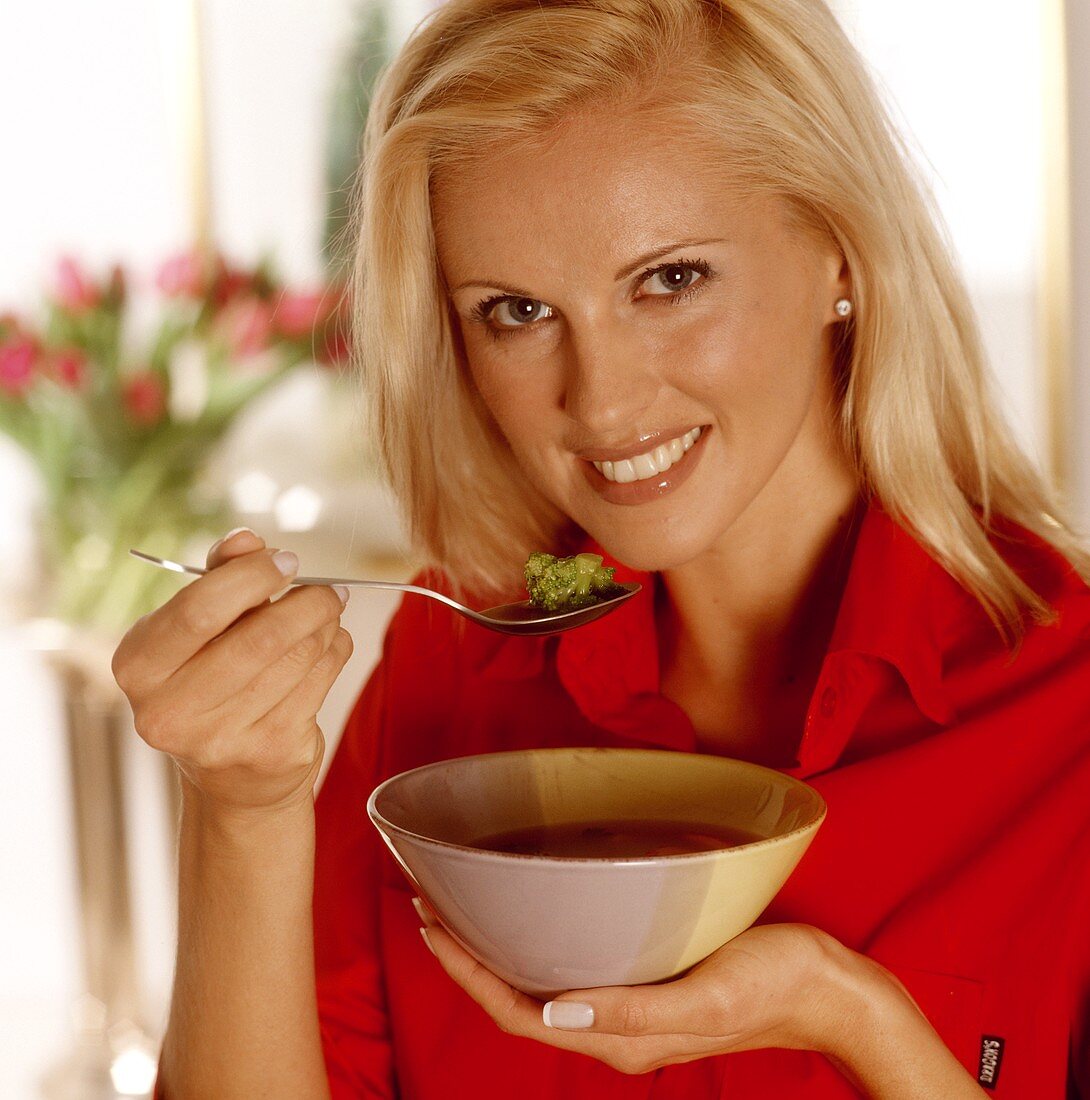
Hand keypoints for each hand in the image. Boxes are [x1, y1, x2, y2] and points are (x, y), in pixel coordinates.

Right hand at [112, 527, 353, 812]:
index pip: (199, 610)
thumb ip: (220, 576)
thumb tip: (245, 538)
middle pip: (260, 638)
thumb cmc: (211, 677)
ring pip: (298, 658)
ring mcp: (220, 740)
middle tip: (330, 589)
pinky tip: (329, 645)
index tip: (287, 560)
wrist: (231, 776)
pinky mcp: (270, 753)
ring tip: (328, 614)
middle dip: (307, 603)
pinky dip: (335, 652)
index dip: (252, 576)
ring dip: (326, 626)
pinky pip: (320, 682)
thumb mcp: (199, 627)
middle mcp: (168, 711)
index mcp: (138, 666)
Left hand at [417, 904, 856, 1074]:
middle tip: (432, 904)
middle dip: (468, 957)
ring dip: (498, 948)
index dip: (467, 973)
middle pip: (518, 999)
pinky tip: (534, 913)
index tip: (430, 926)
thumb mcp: (705, 997)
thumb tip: (554, 1011)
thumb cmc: (772, 984)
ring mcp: (628, 1005)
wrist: (826, 988)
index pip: (517, 1013)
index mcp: (619, 1039)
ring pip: (542, 982)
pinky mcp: (646, 981)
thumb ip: (632, 1011)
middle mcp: (613, 1028)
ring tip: (466, 906)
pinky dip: (540, 942)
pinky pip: (574, 967)